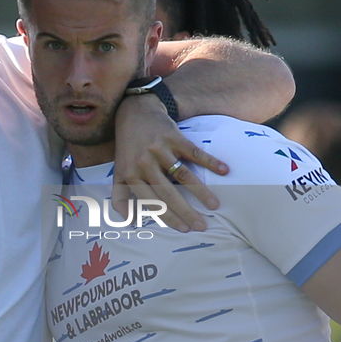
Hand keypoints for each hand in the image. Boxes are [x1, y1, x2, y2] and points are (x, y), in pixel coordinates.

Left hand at [113, 95, 228, 231]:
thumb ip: (120, 197)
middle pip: (168, 193)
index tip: (184, 229)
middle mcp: (145, 163)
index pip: (152, 202)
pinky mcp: (174, 137)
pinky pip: (194, 152)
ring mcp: (160, 150)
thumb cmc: (128, 147)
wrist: (134, 113)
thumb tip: (129, 222)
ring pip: (183, 175)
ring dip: (201, 191)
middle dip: (186, 212)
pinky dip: (210, 161)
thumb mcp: (119, 171)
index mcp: (132, 175)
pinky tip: (224, 170)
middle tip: (202, 226)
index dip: (168, 217)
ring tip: (214, 205)